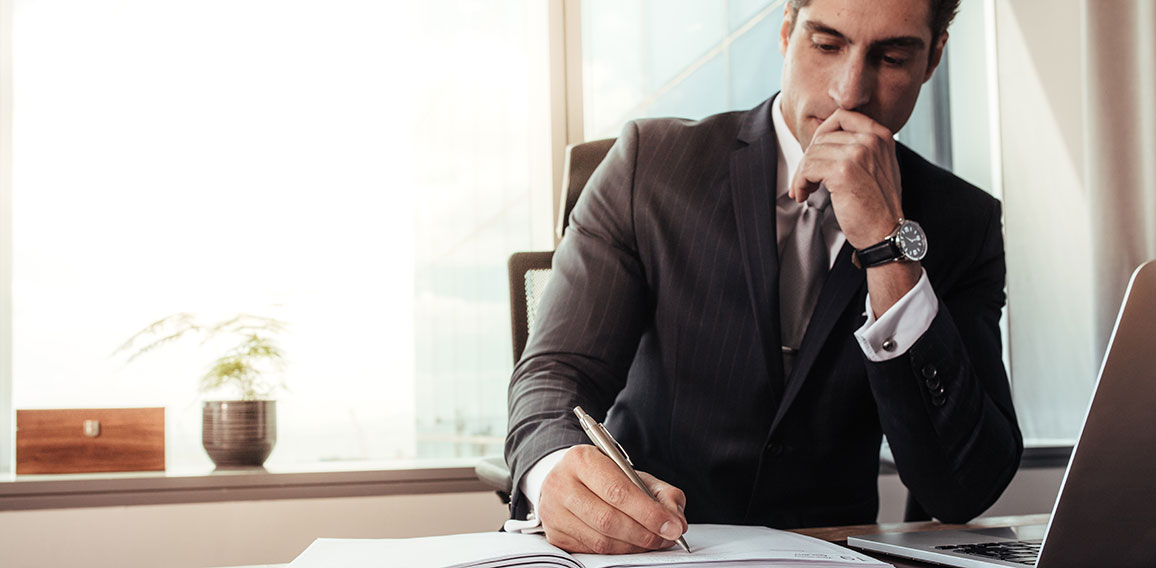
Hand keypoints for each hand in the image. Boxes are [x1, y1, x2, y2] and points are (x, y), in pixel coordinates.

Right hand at [537, 445, 687, 553]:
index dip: (649, 513)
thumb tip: (676, 520)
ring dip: (633, 546)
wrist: (564, 478)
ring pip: (600, 540)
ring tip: (653, 541)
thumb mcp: (632, 473)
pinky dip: (618, 551)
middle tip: (667, 537)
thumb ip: (660, 492)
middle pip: (608, 520)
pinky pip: (592, 550)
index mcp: (581, 459)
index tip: (672, 526)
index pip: (618, 491)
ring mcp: (554, 511)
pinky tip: (632, 544)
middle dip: (645, 533)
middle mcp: (561, 484)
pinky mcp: (554, 534)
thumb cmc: (601, 475)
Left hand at [789, 109, 903, 249]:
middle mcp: (871, 140)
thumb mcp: (878, 166)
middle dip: (808, 158)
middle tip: (804, 179)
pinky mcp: (842, 171)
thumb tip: (825, 139)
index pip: (842, 115)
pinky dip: (800, 182)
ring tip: (804, 190)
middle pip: (823, 137)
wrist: (886, 232)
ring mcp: (857, 153)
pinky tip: (803, 195)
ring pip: (812, 153)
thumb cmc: (878, 204)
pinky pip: (808, 169)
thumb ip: (860, 147)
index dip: (822, 133)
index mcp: (880, 135)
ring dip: (802, 174)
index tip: (815, 153)